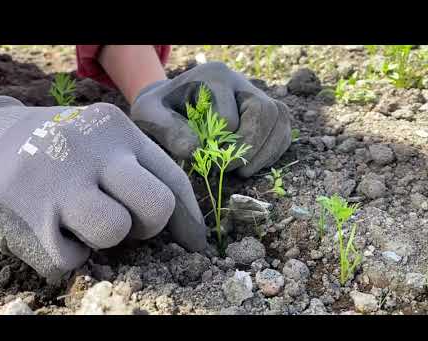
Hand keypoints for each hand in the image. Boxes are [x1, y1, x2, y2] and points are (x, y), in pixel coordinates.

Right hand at [0, 97, 205, 281]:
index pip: (172, 180)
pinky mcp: (26, 221)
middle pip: (155, 208)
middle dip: (146, 225)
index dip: (189, 219)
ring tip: (76, 219)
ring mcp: (57, 184)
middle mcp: (91, 152)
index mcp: (115, 130)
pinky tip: (46, 228)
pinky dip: (63, 253)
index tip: (196, 243)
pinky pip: (70, 260)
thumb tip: (180, 220)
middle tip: (124, 221)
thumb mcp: (97, 137)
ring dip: (100, 238)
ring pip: (113, 233)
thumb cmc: (55, 145)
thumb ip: (135, 167)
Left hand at [131, 62, 292, 177]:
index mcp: (213, 76)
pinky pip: (283, 129)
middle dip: (249, 147)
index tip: (204, 159)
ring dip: (264, 152)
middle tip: (230, 169)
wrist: (168, 105)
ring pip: (279, 119)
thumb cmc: (158, 111)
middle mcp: (239, 81)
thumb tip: (197, 150)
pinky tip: (252, 165)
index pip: (229, 116)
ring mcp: (255, 94)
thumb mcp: (149, 116)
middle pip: (264, 112)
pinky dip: (273, 151)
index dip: (219, 145)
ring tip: (242, 171)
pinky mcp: (264, 111)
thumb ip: (167, 129)